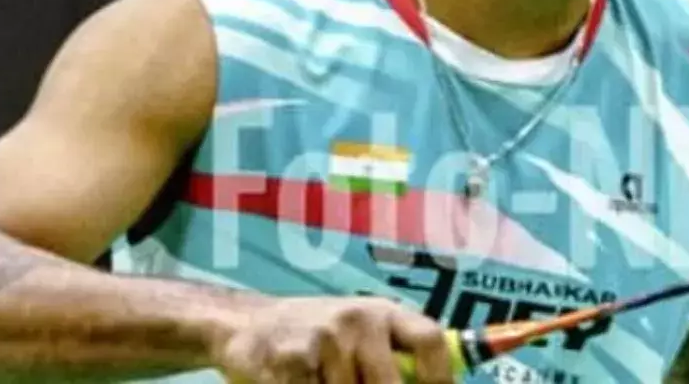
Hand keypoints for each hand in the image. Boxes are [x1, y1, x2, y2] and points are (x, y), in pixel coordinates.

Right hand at [212, 295, 454, 382]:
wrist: (247, 325)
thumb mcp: (361, 333)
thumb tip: (431, 383)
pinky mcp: (294, 361)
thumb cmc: (317, 337)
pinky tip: (302, 383)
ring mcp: (326, 339)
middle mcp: (359, 320)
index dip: (441, 378)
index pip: (430, 339)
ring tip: (324, 380)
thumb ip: (393, 356)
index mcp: (383, 312)